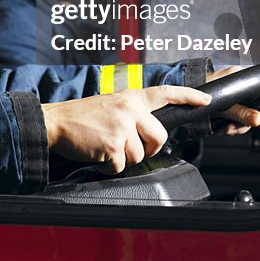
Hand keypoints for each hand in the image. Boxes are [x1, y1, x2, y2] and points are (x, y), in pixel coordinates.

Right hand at [42, 85, 210, 173]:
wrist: (55, 121)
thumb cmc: (80, 116)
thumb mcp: (110, 104)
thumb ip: (131, 112)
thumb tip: (147, 132)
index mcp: (130, 98)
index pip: (165, 93)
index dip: (188, 96)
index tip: (205, 99)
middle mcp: (129, 109)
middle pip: (159, 138)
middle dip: (147, 149)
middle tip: (129, 148)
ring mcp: (122, 127)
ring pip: (139, 156)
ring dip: (123, 159)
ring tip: (105, 147)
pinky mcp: (112, 145)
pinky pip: (121, 166)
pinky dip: (110, 167)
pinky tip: (98, 155)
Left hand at [206, 65, 259, 135]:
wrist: (181, 97)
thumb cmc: (199, 93)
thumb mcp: (223, 106)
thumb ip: (241, 113)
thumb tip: (259, 120)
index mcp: (240, 78)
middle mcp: (239, 85)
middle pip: (258, 106)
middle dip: (251, 120)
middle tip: (240, 127)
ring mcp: (233, 96)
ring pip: (248, 115)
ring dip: (239, 126)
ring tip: (227, 129)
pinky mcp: (227, 105)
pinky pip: (238, 117)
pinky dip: (232, 126)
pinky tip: (223, 128)